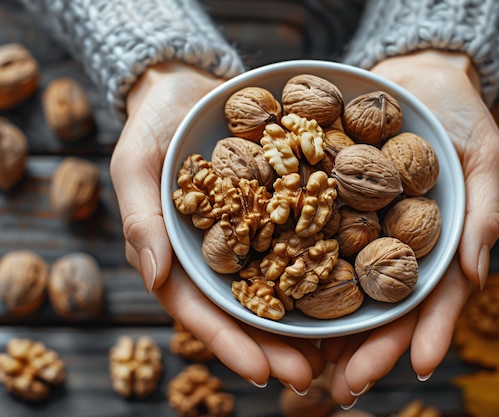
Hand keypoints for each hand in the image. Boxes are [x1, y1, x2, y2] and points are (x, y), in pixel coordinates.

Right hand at [110, 62, 324, 391]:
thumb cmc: (153, 124)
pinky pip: (300, 241)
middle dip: (275, 346)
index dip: (229, 343)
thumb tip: (151, 278)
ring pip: (277, 286)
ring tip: (336, 353)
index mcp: (179, 255)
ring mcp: (251, 234)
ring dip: (303, 322)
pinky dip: (319, 268)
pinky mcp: (278, 209)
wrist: (191, 84)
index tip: (261, 374)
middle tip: (310, 376)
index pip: (201, 309)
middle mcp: (218, 254)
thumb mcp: (135, 164)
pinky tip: (348, 289)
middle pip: (246, 309)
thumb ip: (141, 219)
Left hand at [321, 50, 498, 406]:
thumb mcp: (483, 158)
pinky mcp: (333, 213)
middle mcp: (400, 249)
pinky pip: (316, 250)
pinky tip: (280, 311)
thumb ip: (481, 214)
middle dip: (367, 352)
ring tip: (306, 372)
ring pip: (347, 294)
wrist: (414, 76)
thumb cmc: (459, 115)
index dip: (429, 333)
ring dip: (329, 336)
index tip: (417, 368)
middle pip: (385, 310)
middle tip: (341, 390)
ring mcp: (366, 234)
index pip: (437, 299)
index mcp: (440, 247)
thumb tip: (477, 276)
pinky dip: (301, 283)